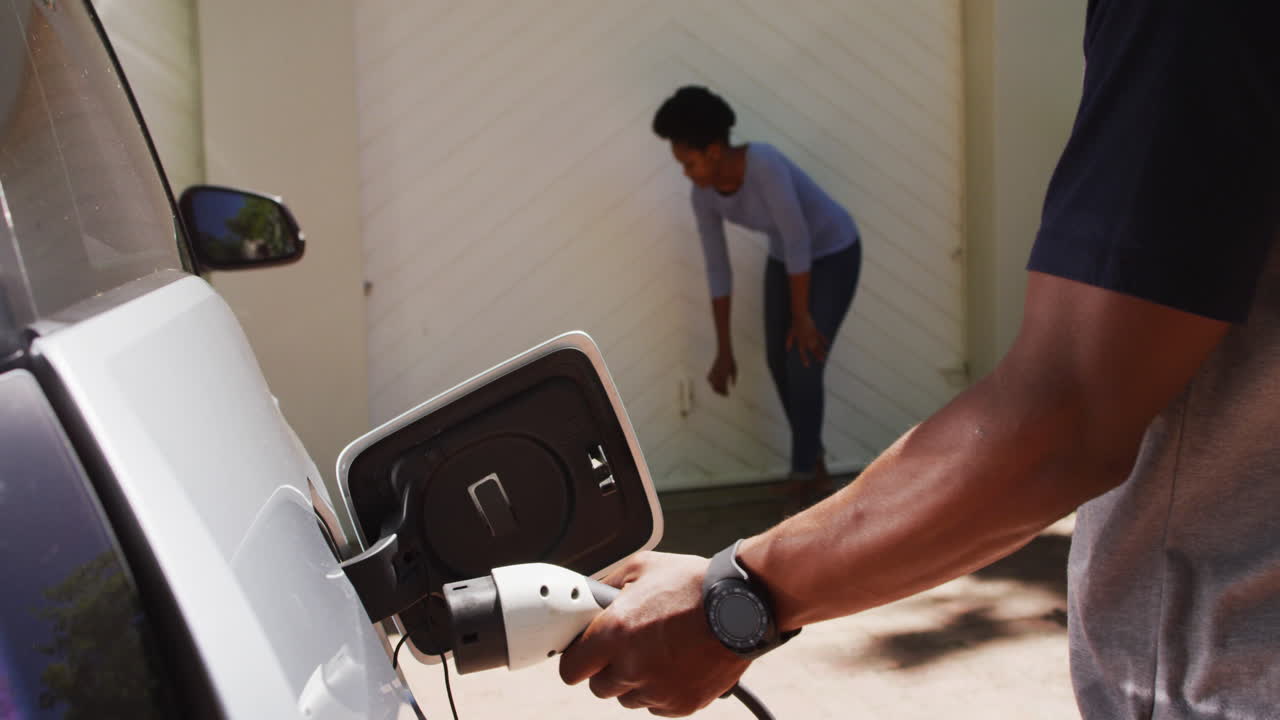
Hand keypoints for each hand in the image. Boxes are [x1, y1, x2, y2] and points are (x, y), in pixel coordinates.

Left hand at [559, 552, 749, 716]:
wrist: (742, 605)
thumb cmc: (692, 583)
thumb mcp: (640, 568)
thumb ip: (606, 588)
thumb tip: (588, 599)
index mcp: (615, 633)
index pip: (571, 670)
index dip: (577, 660)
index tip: (584, 654)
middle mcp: (633, 666)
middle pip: (600, 688)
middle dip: (607, 669)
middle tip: (625, 648)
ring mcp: (659, 689)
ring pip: (629, 698)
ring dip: (636, 680)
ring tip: (658, 650)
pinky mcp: (683, 703)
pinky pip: (658, 705)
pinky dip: (663, 689)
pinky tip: (677, 662)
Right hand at [707, 352, 736, 395]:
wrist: (724, 354)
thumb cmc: (731, 362)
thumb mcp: (734, 370)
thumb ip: (734, 379)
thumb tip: (733, 386)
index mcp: (724, 376)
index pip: (723, 387)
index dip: (725, 392)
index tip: (728, 395)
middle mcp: (718, 375)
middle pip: (717, 387)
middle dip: (720, 392)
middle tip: (724, 394)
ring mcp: (714, 373)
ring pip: (712, 384)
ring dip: (716, 389)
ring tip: (720, 391)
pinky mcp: (711, 371)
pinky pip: (709, 379)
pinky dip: (711, 383)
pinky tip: (714, 384)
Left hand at [786, 314, 827, 366]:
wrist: (800, 316)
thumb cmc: (794, 325)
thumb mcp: (790, 334)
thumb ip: (789, 342)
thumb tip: (787, 349)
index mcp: (800, 341)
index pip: (802, 352)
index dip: (804, 359)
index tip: (807, 365)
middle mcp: (807, 340)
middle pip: (813, 350)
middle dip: (817, 356)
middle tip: (822, 361)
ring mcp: (812, 336)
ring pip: (818, 345)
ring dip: (822, 350)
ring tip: (826, 355)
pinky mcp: (816, 331)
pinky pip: (821, 337)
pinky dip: (824, 340)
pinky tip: (827, 344)